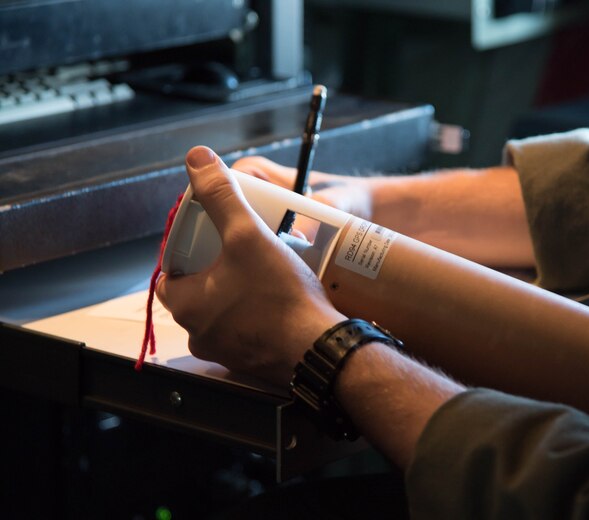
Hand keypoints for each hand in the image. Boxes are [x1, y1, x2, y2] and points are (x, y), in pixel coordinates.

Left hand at [156, 146, 345, 386]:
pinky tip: (278, 301)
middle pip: (198, 290)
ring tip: (264, 272)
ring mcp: (225, 352)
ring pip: (223, 312)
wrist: (319, 347)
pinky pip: (246, 331)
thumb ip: (221, 195)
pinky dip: (256, 316)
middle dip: (217, 269)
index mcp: (186, 304)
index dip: (189, 250)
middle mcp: (198, 333)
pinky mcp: (251, 362)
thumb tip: (197, 157)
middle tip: (243, 249)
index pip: (170, 271)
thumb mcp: (248, 235)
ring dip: (237, 293)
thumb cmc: (280, 294)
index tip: (213, 238)